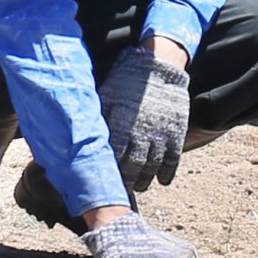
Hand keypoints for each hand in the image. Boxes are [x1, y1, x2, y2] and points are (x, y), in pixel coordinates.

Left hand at [100, 39, 188, 189]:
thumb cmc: (127, 80)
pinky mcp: (175, 132)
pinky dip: (167, 172)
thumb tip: (81, 135)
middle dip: (127, 181)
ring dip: (146, 180)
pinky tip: (162, 181)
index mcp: (121, 123)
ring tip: (141, 187)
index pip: (113, 155)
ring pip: (152, 165)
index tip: (104, 181)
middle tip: (122, 190)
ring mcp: (160, 133)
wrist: (159, 68)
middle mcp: (141, 132)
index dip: (109, 170)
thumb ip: (98, 116)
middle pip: (133, 166)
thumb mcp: (107, 94)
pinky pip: (172, 158)